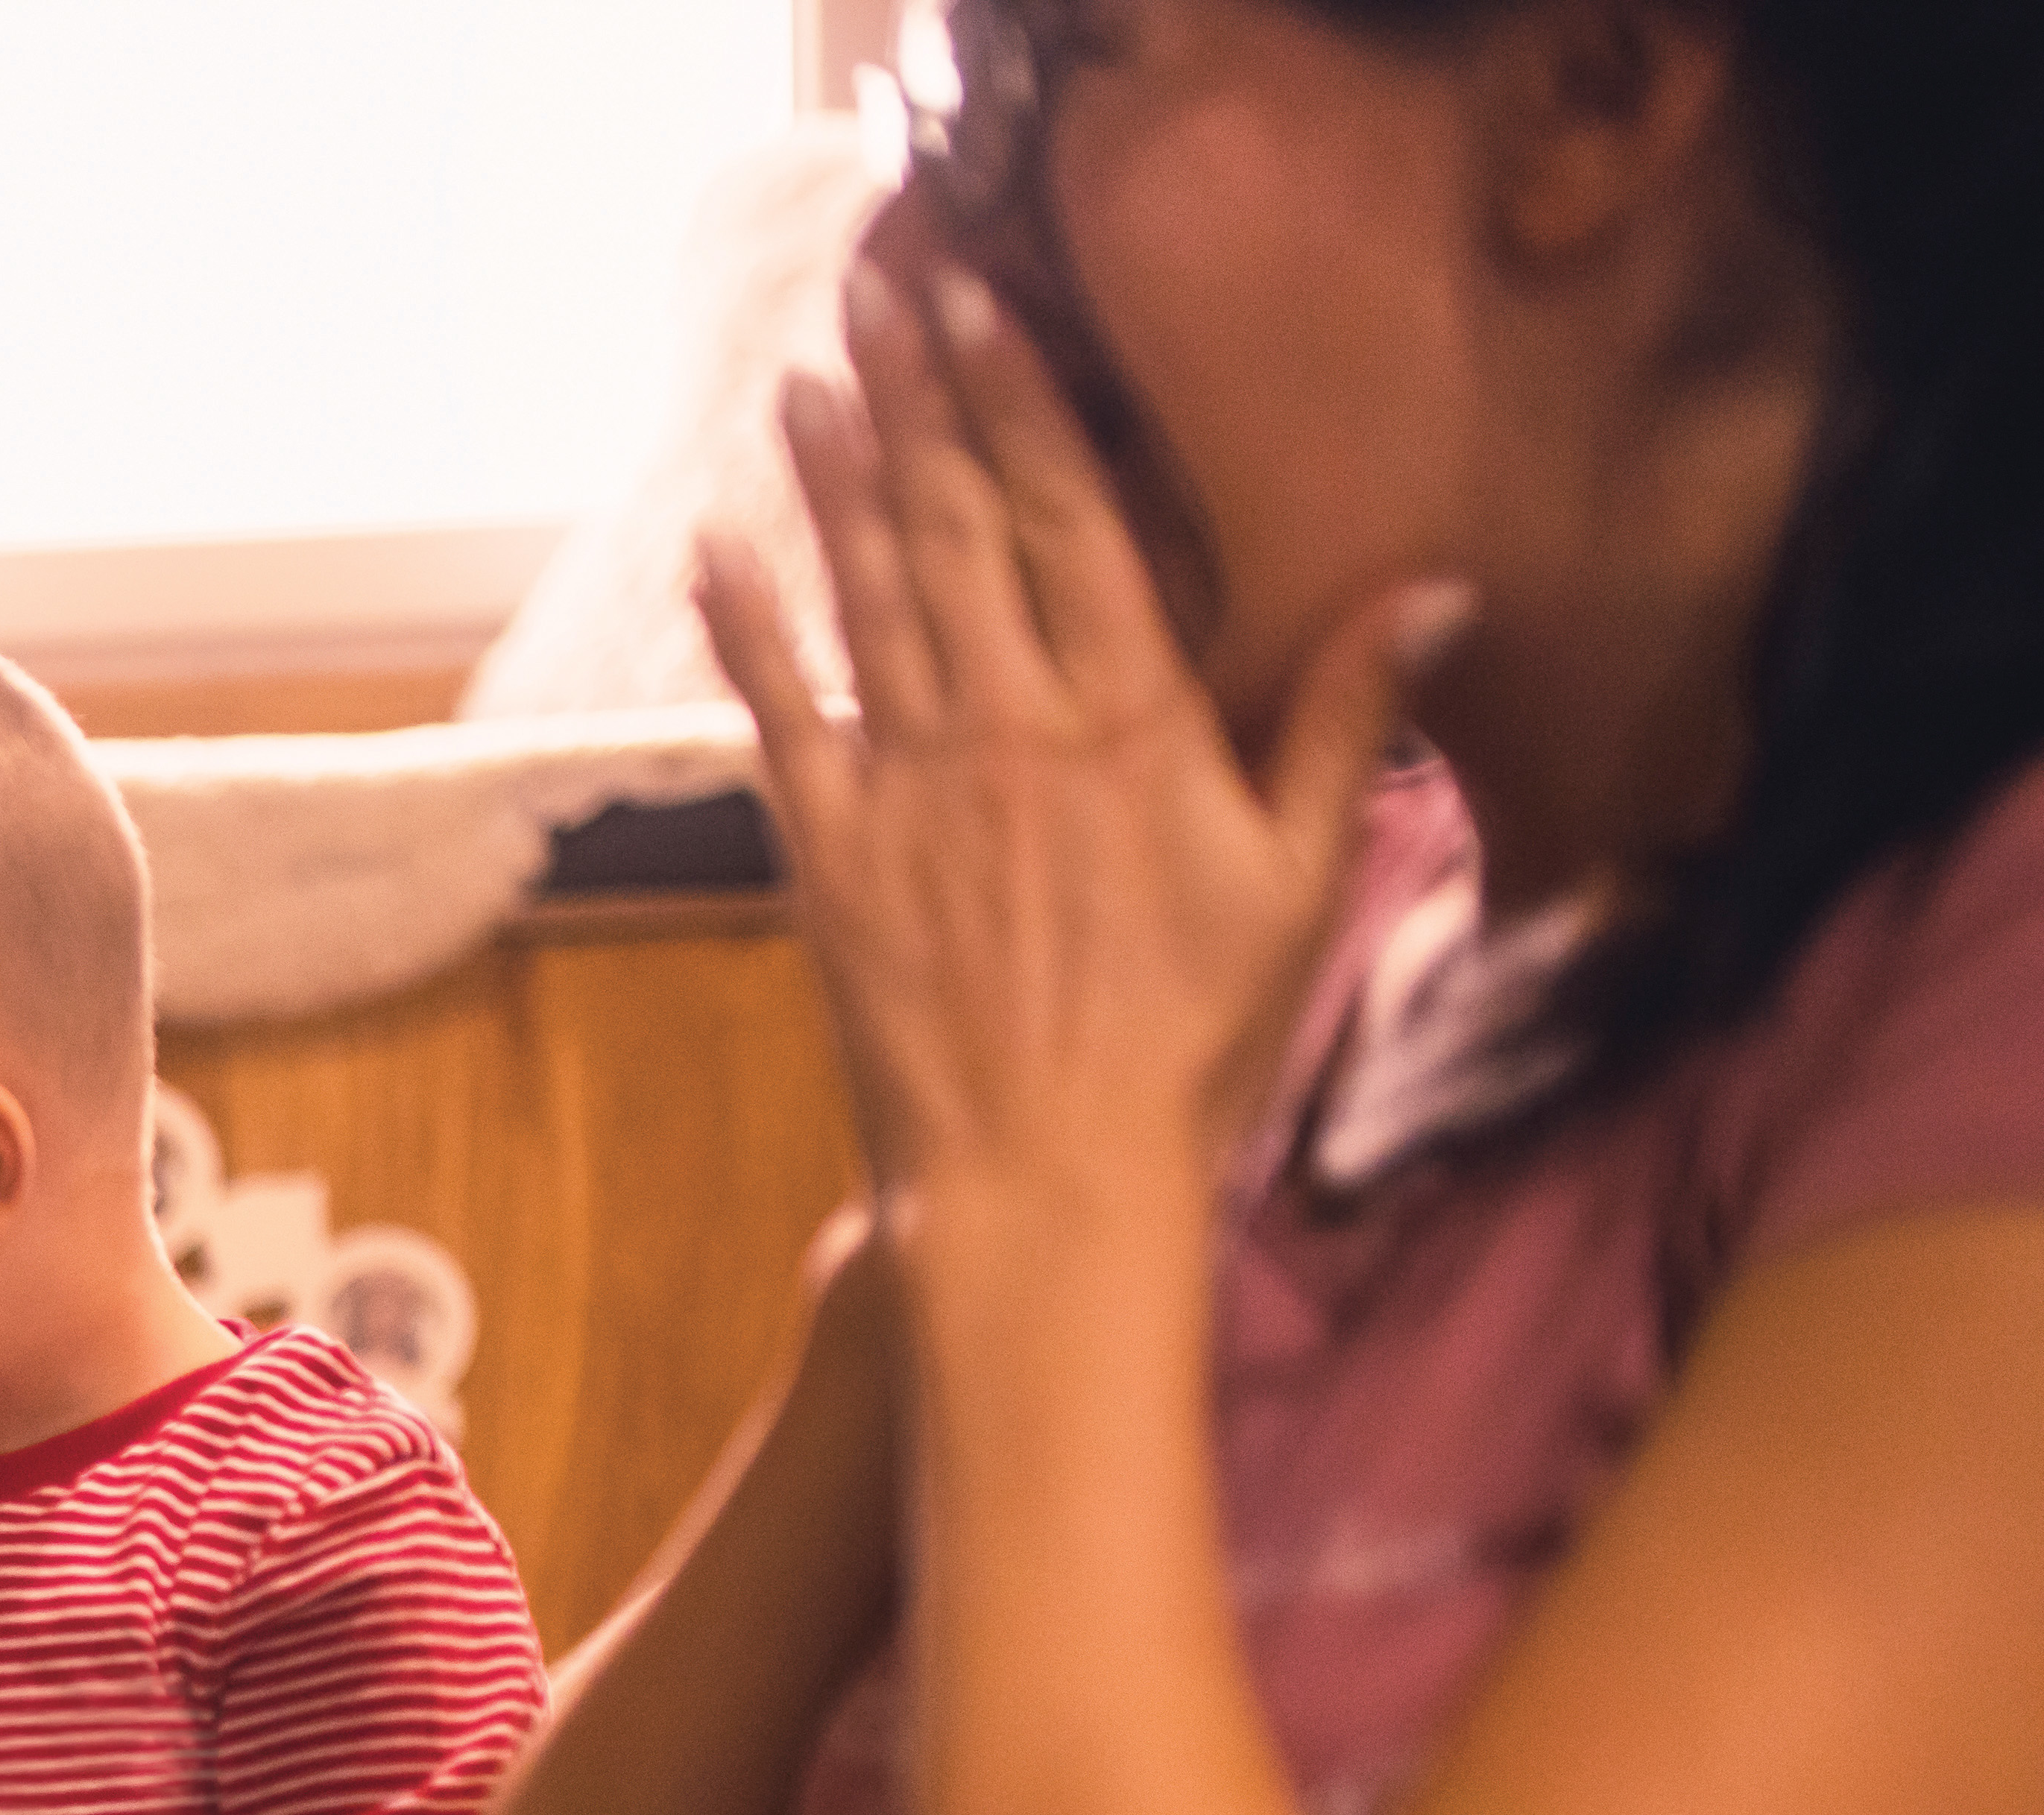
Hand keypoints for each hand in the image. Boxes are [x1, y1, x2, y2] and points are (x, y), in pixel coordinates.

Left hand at [700, 213, 1455, 1213]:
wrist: (1050, 1179)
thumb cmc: (1191, 1043)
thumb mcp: (1299, 878)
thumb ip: (1344, 720)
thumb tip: (1441, 586)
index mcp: (1130, 723)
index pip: (1072, 521)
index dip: (1022, 401)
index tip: (987, 306)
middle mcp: (1011, 734)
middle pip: (957, 529)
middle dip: (921, 401)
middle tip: (884, 288)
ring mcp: (912, 793)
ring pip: (868, 600)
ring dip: (835, 481)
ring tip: (813, 374)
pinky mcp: (832, 861)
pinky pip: (780, 720)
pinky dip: (747, 630)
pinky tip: (719, 544)